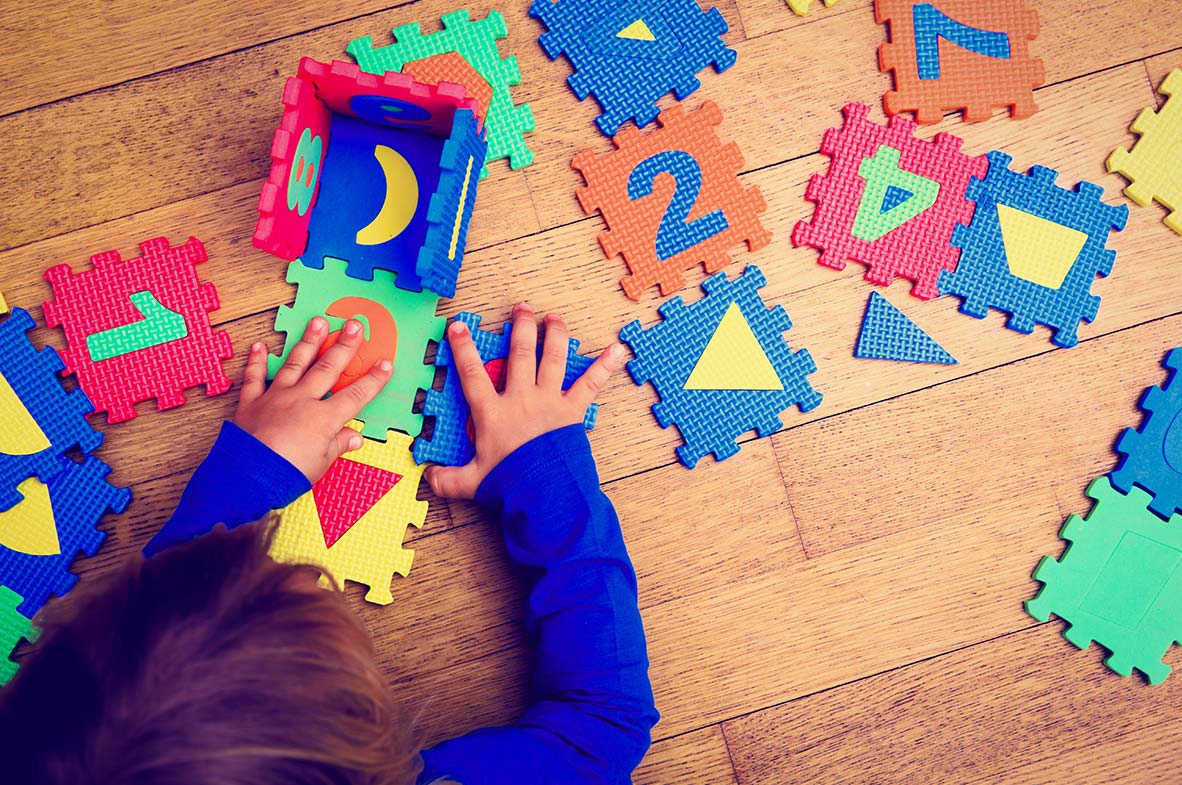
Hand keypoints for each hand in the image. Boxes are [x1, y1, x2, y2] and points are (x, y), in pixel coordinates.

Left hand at [234, 317, 392, 481]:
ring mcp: (276, 398)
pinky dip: (257, 362)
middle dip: (344, 346)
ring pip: (296, 364)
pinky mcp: (252, 403)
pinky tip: (260, 346)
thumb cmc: (287, 474)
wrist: (248, 477)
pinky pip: (255, 378)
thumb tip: (354, 437)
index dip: (373, 380)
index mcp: (324, 418)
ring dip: (308, 342)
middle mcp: (302, 401)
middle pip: (328, 368)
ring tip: (318, 322)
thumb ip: (337, 445)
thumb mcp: (321, 463)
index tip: (385, 364)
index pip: (356, 395)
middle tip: (353, 325)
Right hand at [425, 303, 622, 499]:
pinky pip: (590, 384)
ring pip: (552, 359)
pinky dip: (604, 366)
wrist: (545, 492)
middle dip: (520, 328)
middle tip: (522, 308)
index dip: (463, 348)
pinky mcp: (572, 410)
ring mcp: (549, 401)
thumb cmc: (509, 484)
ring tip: (554, 318)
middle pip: (519, 355)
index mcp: (493, 412)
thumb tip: (427, 477)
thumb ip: (448, 478)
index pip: (472, 373)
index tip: (459, 326)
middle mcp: (521, 399)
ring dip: (554, 335)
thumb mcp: (472, 481)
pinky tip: (618, 350)